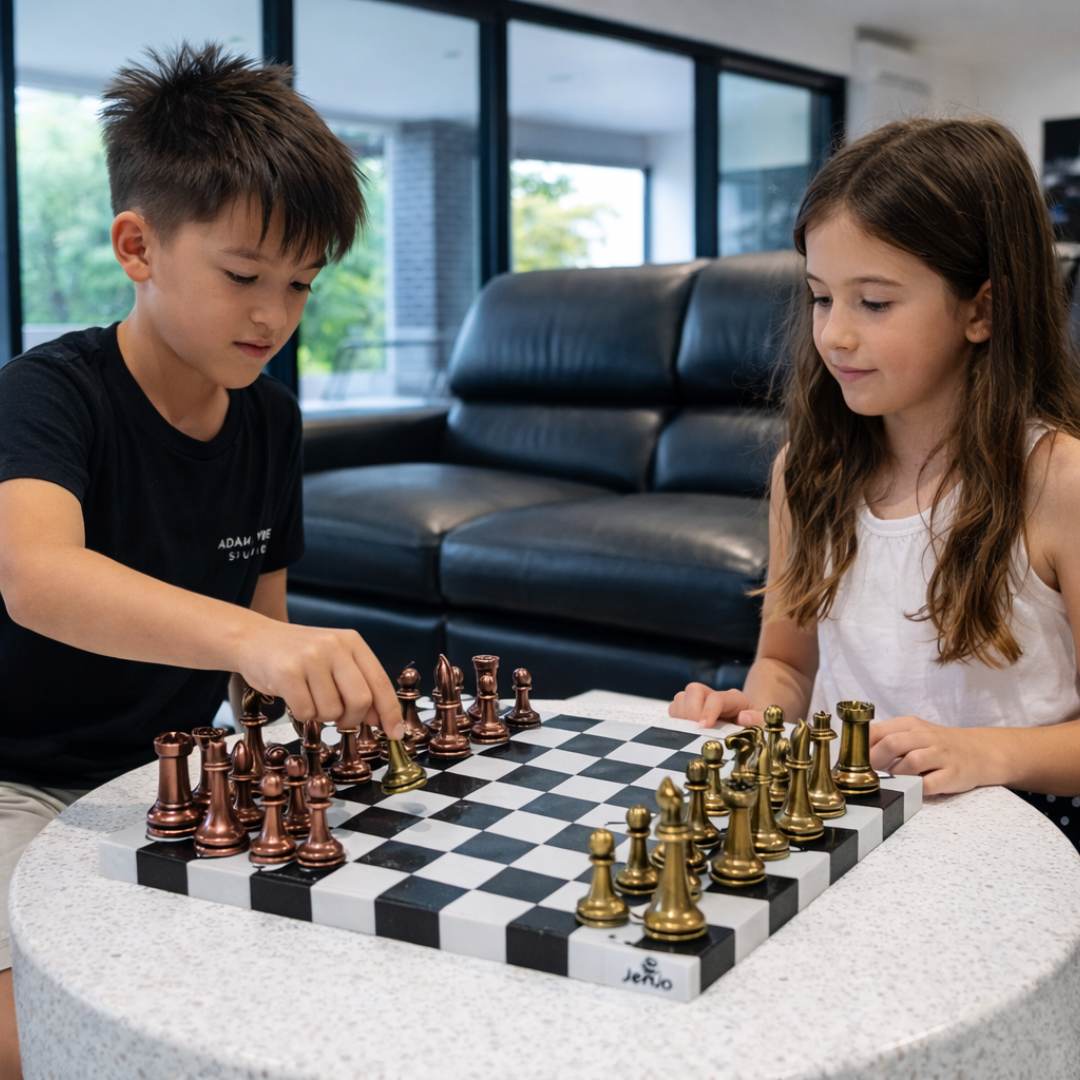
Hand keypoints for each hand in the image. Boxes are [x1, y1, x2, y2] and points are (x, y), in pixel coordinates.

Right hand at [235, 620, 403, 739]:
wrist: (253, 639)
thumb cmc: (297, 654)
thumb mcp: (333, 659)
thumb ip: (357, 683)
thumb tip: (378, 718)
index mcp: (352, 642)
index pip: (380, 682)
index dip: (390, 712)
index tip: (396, 733)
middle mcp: (334, 646)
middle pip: (360, 700)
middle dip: (352, 719)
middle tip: (340, 719)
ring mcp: (310, 658)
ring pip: (332, 710)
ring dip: (322, 715)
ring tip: (309, 697)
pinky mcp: (287, 672)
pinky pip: (306, 712)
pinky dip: (302, 714)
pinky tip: (294, 696)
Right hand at [669, 682, 763, 727]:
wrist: (755, 718)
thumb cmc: (760, 723)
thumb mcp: (767, 722)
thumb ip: (760, 719)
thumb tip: (744, 717)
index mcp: (735, 699)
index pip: (717, 698)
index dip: (708, 711)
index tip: (703, 727)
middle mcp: (715, 696)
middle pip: (694, 691)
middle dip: (690, 712)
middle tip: (695, 732)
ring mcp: (701, 702)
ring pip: (681, 698)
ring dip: (681, 716)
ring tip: (689, 734)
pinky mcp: (691, 711)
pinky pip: (675, 710)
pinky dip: (675, 721)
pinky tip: (684, 734)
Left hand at [868, 716, 1000, 795]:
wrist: (980, 751)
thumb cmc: (937, 745)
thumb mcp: (913, 733)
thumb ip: (887, 738)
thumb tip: (855, 752)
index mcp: (910, 725)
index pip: (877, 730)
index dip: (861, 747)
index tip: (852, 761)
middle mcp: (925, 737)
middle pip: (892, 743)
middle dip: (875, 761)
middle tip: (869, 774)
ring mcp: (941, 755)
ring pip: (911, 762)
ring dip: (896, 775)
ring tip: (892, 782)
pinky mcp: (953, 774)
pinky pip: (930, 784)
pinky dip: (916, 789)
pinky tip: (911, 790)